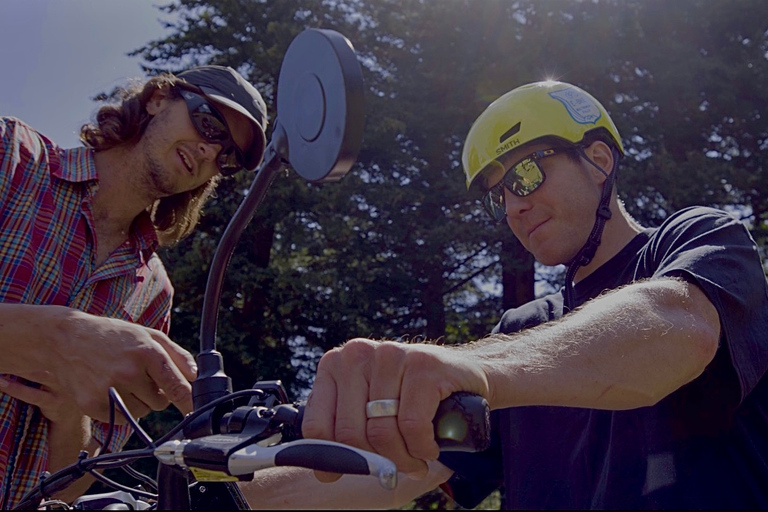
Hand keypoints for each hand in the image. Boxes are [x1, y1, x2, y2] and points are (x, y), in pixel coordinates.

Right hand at [10, 306, 196, 423]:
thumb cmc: (112, 335)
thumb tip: (195, 375)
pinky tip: (109, 388)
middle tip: (140, 376)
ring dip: (138, 401)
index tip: (196, 412)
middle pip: (161, 402)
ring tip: (122, 379)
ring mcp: (109, 390)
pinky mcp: (93, 405)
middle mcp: (129, 372)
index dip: (189, 402)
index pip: (176, 386)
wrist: (65, 339)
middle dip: (157, 393)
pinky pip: (121, 418)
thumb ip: (176, 354)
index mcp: (147, 352)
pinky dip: (120, 408)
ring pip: (142, 412)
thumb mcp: (147, 334)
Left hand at [300, 338, 488, 478]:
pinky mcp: (423, 364)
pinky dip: (422, 447)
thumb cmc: (410, 397)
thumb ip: (343, 431)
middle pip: (350, 433)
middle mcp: (357, 354)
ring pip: (381, 432)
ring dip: (403, 459)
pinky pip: (412, 425)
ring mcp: (391, 355)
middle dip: (374, 462)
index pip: (317, 426)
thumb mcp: (369, 407)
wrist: (464, 373)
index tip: (352, 471)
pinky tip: (430, 447)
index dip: (335, 459)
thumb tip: (324, 472)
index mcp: (335, 365)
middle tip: (395, 469)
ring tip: (416, 460)